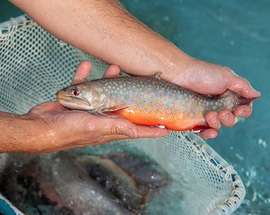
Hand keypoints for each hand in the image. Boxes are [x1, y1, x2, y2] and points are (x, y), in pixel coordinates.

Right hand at [27, 61, 167, 152]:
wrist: (38, 126)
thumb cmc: (66, 132)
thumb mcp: (93, 128)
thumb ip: (114, 127)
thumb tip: (135, 131)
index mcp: (110, 129)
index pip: (136, 130)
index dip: (151, 130)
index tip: (165, 129)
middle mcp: (103, 119)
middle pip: (123, 108)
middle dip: (133, 98)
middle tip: (144, 87)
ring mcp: (90, 109)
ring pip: (105, 93)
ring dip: (109, 80)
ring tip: (114, 68)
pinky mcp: (77, 101)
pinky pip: (84, 86)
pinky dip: (84, 76)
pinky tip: (85, 66)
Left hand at [168, 57, 259, 138]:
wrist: (178, 74)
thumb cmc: (200, 73)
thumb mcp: (225, 76)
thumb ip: (242, 86)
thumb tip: (256, 94)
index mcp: (227, 95)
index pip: (241, 108)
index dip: (243, 112)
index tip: (238, 110)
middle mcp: (216, 104)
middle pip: (230, 119)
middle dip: (228, 118)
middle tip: (221, 111)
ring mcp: (204, 111)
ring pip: (217, 126)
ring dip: (217, 124)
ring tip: (209, 115)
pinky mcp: (192, 117)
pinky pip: (202, 130)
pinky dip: (207, 133)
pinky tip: (209, 131)